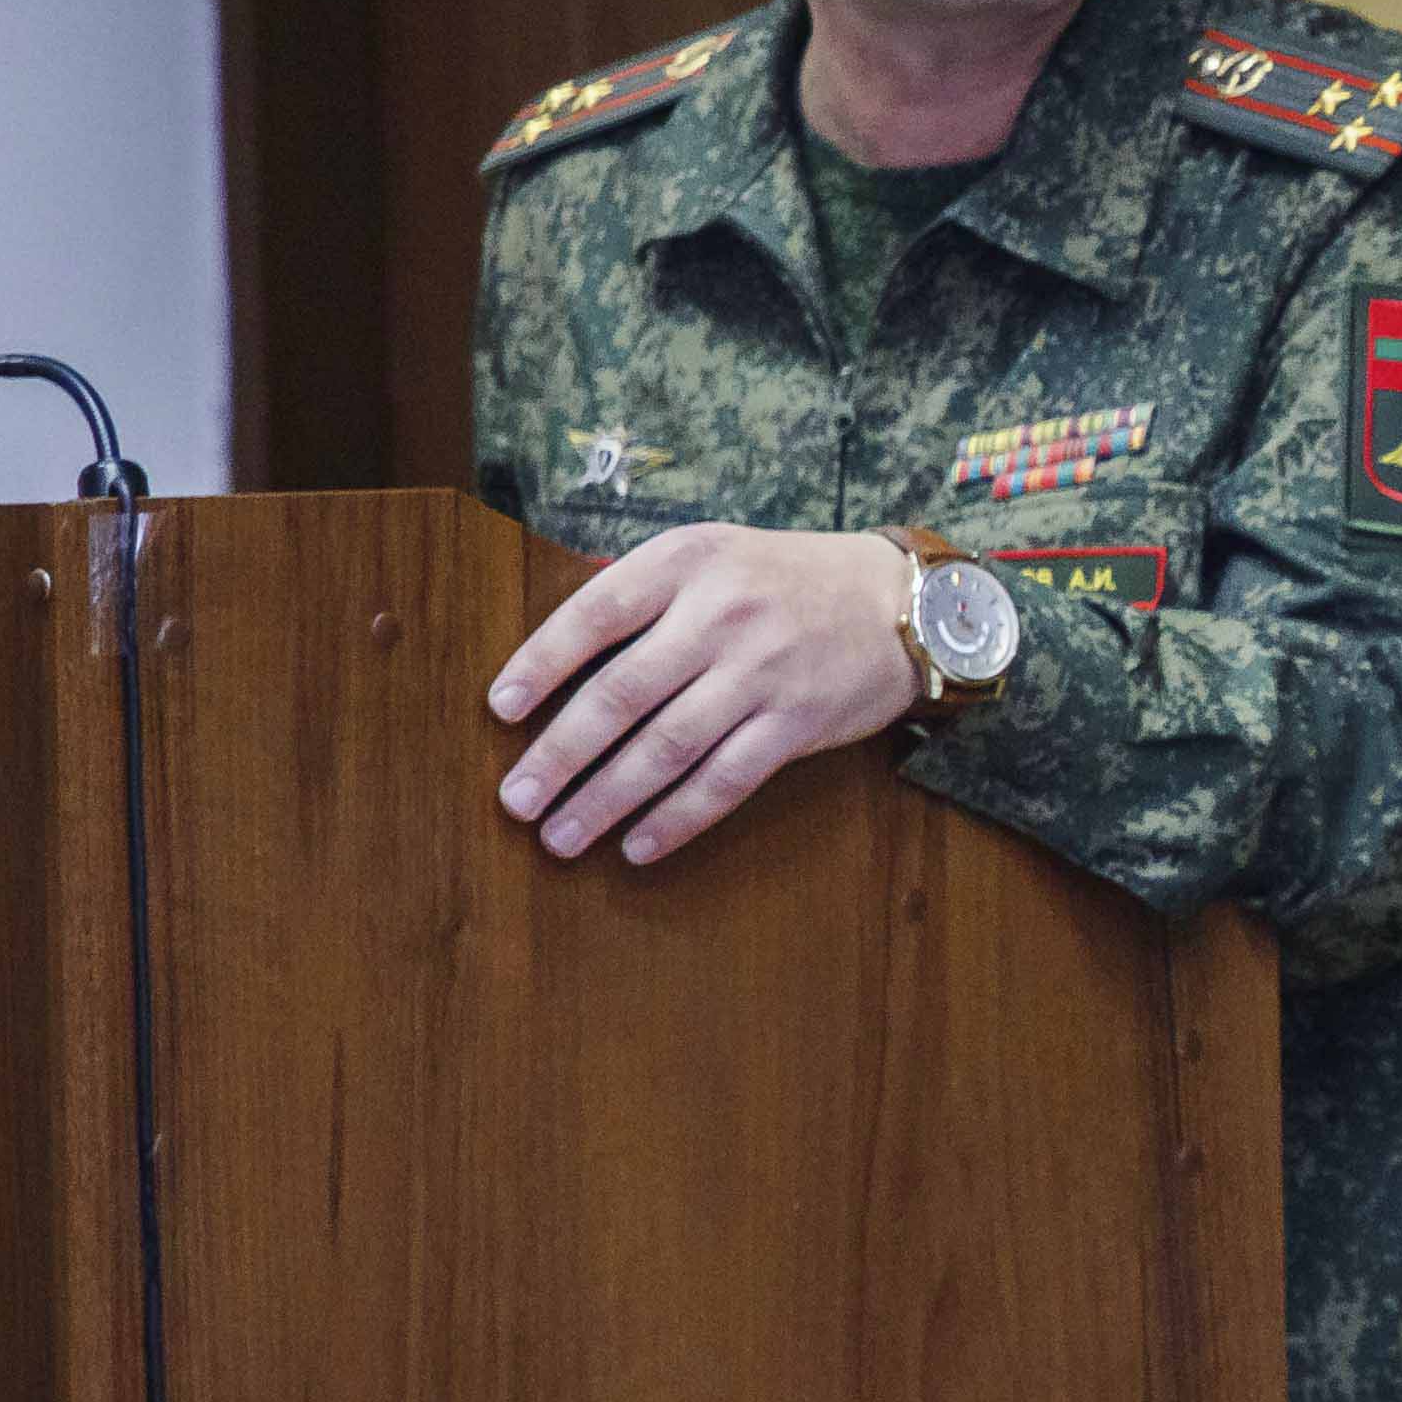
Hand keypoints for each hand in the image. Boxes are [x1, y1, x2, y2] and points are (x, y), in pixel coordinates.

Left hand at [483, 526, 925, 863]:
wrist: (900, 604)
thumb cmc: (784, 582)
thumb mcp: (714, 556)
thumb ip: (643, 594)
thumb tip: (553, 661)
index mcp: (688, 562)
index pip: (596, 613)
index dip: (542, 663)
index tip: (501, 710)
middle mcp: (723, 613)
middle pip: (621, 694)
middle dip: (559, 755)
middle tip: (516, 800)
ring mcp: (763, 671)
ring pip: (666, 748)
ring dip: (605, 800)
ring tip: (560, 837)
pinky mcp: (796, 722)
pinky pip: (724, 781)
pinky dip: (676, 819)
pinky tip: (637, 846)